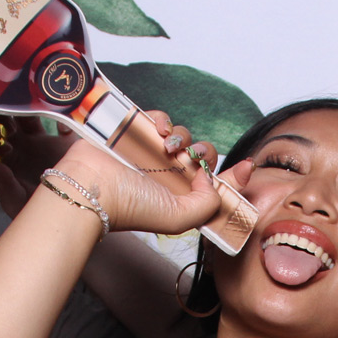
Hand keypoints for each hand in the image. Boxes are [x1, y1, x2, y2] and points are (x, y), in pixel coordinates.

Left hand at [0, 113, 78, 217]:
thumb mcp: (16, 202)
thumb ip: (2, 184)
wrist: (71, 214)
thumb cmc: (39, 212)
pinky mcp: (66, 139)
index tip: (2, 145)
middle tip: (8, 118)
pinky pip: (62, 120)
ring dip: (26, 110)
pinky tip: (61, 127)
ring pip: (29, 115)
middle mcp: (23, 146)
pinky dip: (61, 118)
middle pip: (8, 123)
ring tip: (27, 111)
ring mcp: (43, 139)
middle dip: (5, 117)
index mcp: (8, 160)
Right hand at [48, 110, 227, 235]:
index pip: (216, 185)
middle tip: (193, 159)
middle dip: (205, 153)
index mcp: (182, 198)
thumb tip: (211, 177)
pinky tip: (157, 132)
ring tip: (168, 148)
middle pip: (202, 156)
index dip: (235, 177)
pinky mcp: (137, 134)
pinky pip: (159, 119)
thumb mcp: (178, 219)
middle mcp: (169, 176)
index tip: (247, 167)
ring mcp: (152, 154)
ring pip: (183, 136)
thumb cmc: (129, 207)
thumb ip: (206, 204)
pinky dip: (163, 121)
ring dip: (183, 138)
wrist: (91, 188)